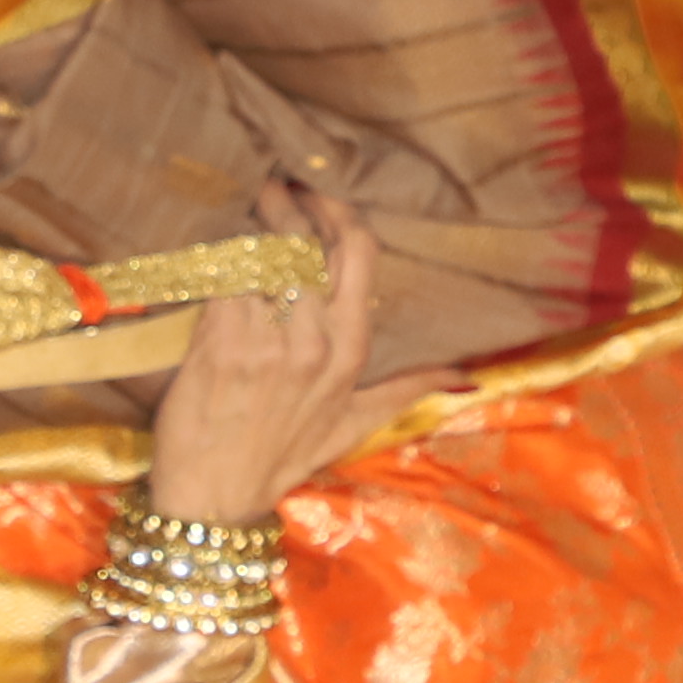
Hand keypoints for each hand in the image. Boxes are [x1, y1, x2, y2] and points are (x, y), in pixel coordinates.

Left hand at [142, 188, 381, 526]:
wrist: (214, 496)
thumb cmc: (281, 457)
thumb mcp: (354, 425)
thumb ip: (408, 391)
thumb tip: (467, 379)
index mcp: (350, 353)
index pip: (357, 254)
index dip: (336, 212)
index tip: (316, 192)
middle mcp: (314, 344)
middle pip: (307, 243)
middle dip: (289, 205)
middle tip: (273, 187)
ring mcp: (266, 342)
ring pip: (262, 254)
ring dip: (250, 227)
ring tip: (243, 215)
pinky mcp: (218, 343)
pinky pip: (222, 278)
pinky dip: (218, 258)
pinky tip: (214, 253)